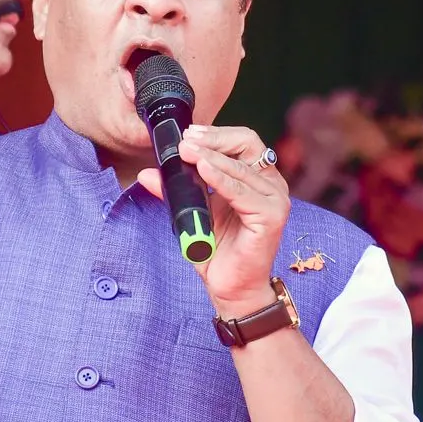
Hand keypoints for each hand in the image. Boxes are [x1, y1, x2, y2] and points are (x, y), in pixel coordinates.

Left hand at [137, 125, 289, 317]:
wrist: (230, 287)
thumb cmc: (218, 250)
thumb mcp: (193, 211)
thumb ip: (175, 190)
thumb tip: (147, 173)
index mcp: (257, 178)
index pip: (242, 142)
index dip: (216, 134)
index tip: (188, 134)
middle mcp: (271, 184)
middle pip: (247, 144)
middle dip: (213, 139)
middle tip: (186, 141)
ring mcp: (275, 200)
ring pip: (241, 167)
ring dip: (211, 156)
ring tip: (187, 152)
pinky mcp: (271, 217)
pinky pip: (241, 191)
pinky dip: (220, 178)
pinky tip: (202, 170)